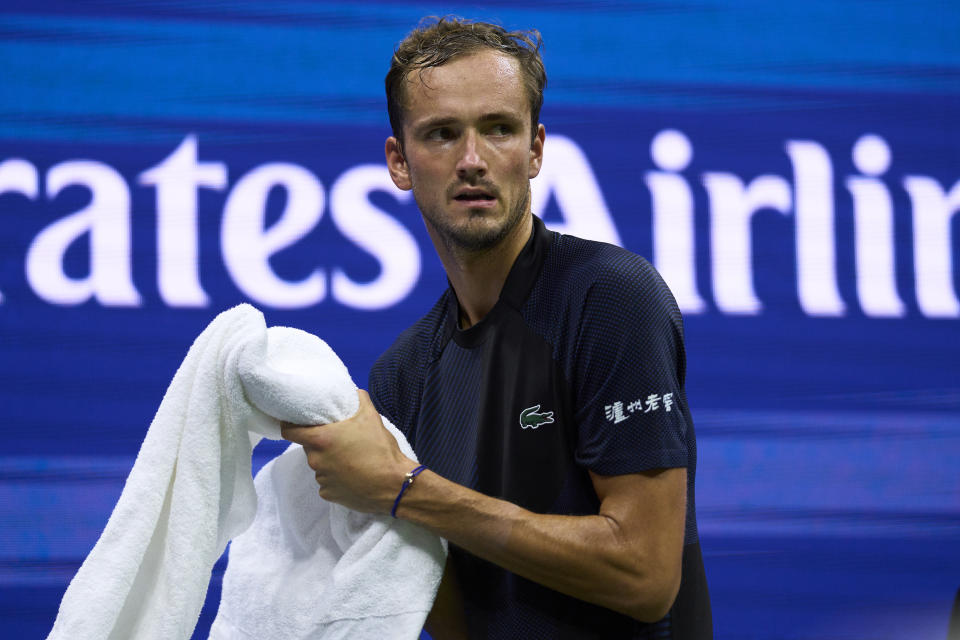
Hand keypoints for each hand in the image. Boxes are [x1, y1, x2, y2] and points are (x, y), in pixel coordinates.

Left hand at [280, 389, 414, 513]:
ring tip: (350, 459)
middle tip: (339, 440)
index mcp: (320, 439)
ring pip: (320, 466)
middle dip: (320, 443)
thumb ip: (359, 399)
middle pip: (309, 448)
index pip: (288, 431)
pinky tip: (352, 476)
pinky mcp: (328, 494)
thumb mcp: (371, 417)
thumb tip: (353, 392)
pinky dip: (336, 478)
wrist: (393, 485)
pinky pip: (327, 482)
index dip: (290, 425)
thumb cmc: (380, 449)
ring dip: (329, 461)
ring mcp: (321, 479)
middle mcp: (316, 460)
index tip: (297, 422)